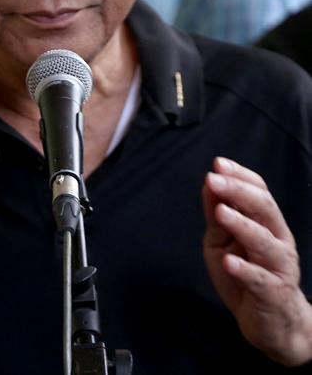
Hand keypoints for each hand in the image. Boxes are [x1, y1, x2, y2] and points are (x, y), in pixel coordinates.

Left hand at [203, 157, 311, 365]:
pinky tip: (228, 261)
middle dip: (238, 191)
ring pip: (264, 241)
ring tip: (221, 212)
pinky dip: (244, 269)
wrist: (271, 323)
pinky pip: (259, 279)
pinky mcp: (272, 293)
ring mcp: (278, 266)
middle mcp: (278, 239)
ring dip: (242, 224)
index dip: (240, 176)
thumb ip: (217, 213)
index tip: (218, 164)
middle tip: (214, 179)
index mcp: (267, 222)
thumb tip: (209, 182)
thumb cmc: (244, 272)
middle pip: (264, 208)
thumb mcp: (223, 239)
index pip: (259, 191)